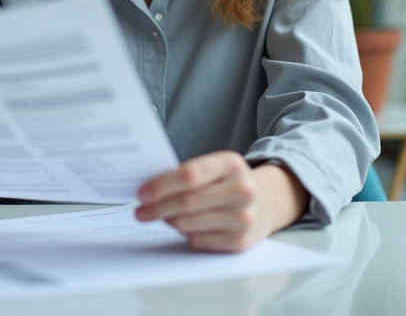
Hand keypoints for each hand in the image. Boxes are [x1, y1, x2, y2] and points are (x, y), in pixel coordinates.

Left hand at [134, 151, 307, 251]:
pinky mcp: (240, 241)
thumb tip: (148, 190)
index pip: (189, 174)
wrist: (265, 204)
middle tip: (140, 211)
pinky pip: (199, 241)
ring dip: (169, 221)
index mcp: (232, 164)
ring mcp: (244, 217)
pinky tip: (185, 227)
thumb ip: (187, 175)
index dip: (161, 185)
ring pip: (189, 224)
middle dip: (157, 208)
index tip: (142, 193)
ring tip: (161, 216)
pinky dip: (187, 235)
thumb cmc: (228, 184)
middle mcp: (242, 189)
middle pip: (187, 202)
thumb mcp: (215, 169)